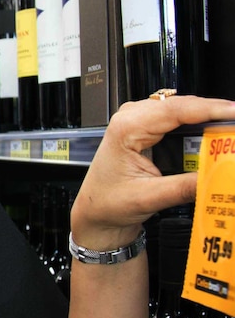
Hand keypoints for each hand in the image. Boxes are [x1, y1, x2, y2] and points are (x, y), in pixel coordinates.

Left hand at [71, 95, 234, 250]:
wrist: (95, 213)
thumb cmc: (108, 202)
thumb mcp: (149, 197)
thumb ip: (186, 187)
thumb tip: (218, 176)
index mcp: (126, 128)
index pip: (177, 109)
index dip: (212, 109)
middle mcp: (131, 118)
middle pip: (184, 105)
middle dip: (216, 113)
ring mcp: (139, 121)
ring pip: (184, 110)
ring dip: (209, 119)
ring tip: (229, 133)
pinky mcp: (148, 129)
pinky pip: (179, 120)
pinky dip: (199, 126)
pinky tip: (214, 136)